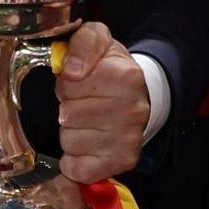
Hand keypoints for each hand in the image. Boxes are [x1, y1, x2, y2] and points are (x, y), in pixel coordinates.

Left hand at [54, 19, 148, 183]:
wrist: (141, 94)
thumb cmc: (112, 69)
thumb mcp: (99, 40)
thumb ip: (83, 42)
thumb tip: (71, 69)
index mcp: (126, 76)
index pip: (69, 83)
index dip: (67, 83)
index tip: (79, 81)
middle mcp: (132, 109)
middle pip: (67, 115)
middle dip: (68, 107)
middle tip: (84, 102)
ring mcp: (128, 138)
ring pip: (69, 141)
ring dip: (71, 132)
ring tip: (88, 121)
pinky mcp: (122, 161)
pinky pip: (77, 168)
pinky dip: (74, 159)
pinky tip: (88, 143)